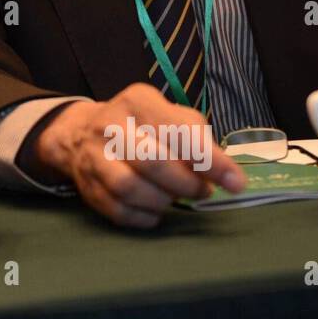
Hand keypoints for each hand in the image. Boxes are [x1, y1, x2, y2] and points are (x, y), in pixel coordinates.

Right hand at [32, 83, 244, 227]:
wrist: (81, 133)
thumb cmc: (141, 126)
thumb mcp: (171, 116)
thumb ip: (199, 140)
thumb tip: (225, 174)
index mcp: (137, 101)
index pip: (177, 131)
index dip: (210, 160)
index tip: (235, 183)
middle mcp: (110, 124)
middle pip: (152, 161)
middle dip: (186, 184)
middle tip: (203, 191)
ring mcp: (92, 155)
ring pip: (129, 188)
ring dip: (162, 201)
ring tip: (175, 198)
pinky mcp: (86, 185)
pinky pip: (117, 210)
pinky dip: (144, 217)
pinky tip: (155, 211)